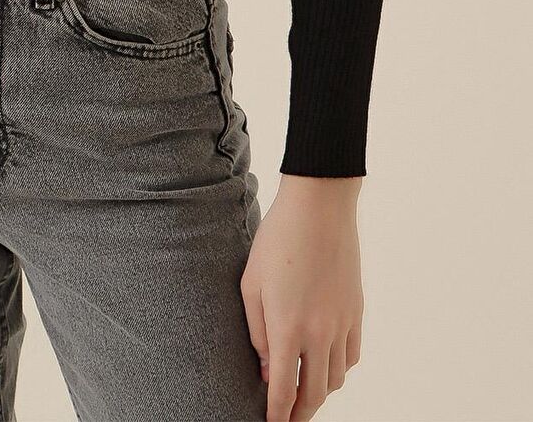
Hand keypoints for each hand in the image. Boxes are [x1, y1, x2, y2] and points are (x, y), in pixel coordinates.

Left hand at [240, 175, 364, 420]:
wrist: (319, 207)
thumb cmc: (277, 239)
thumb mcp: (251, 283)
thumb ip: (256, 331)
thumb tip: (266, 369)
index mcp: (287, 328)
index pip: (284, 391)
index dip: (276, 415)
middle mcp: (319, 333)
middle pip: (314, 394)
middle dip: (300, 414)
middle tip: (287, 420)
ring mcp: (342, 323)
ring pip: (335, 379)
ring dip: (320, 393)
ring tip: (304, 395)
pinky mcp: (356, 311)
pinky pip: (351, 355)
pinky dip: (339, 369)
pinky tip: (326, 365)